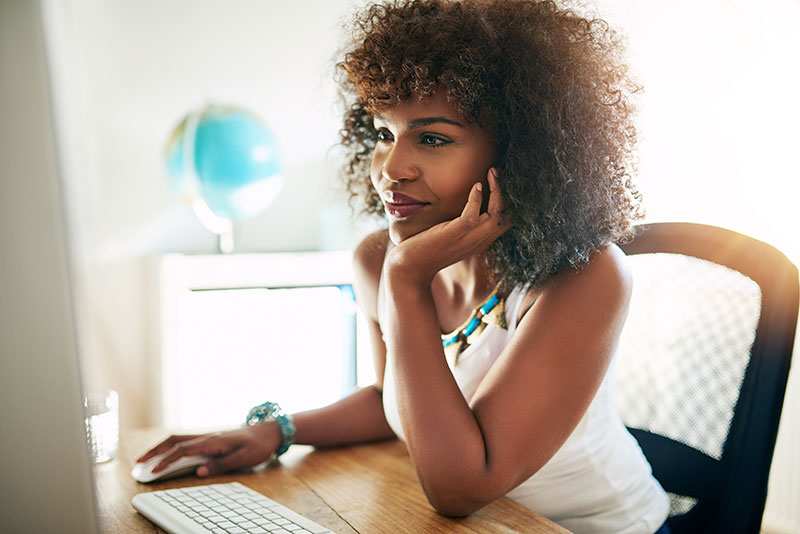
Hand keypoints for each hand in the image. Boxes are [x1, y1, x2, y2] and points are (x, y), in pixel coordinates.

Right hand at [135, 423, 280, 476]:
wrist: (271, 431)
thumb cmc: (258, 445)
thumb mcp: (244, 458)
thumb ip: (221, 465)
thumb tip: (199, 471)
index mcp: (214, 441)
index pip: (183, 450)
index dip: (166, 460)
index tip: (153, 470)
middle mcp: (208, 436)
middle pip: (175, 440)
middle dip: (155, 451)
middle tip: (137, 463)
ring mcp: (208, 436)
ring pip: (178, 439)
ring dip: (160, 447)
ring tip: (145, 459)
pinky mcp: (211, 439)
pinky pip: (186, 441)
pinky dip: (171, 446)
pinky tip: (166, 453)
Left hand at [386, 168, 507, 284]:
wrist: (409, 269)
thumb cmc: (427, 250)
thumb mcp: (451, 237)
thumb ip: (461, 225)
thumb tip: (463, 205)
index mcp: (480, 241)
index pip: (506, 221)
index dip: (508, 201)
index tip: (499, 182)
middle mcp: (478, 241)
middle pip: (507, 216)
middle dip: (506, 191)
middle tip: (497, 171)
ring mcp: (466, 239)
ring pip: (496, 215)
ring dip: (497, 191)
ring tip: (492, 172)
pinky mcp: (452, 235)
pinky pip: (472, 217)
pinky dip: (476, 199)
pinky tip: (476, 185)